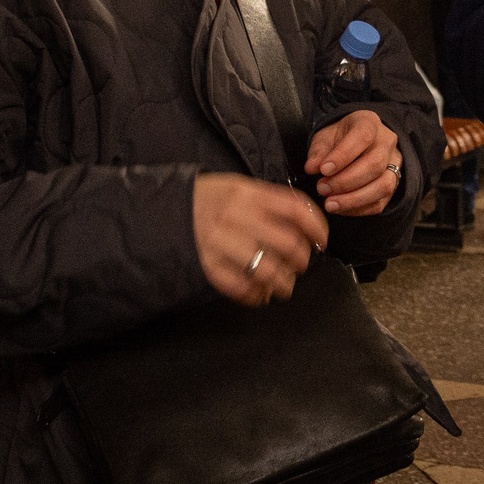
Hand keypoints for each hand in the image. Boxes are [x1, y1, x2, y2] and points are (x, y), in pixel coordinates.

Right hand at [194, 172, 326, 305]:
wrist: (162, 211)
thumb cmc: (206, 201)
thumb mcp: (237, 188)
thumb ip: (268, 201)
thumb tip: (305, 222)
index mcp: (246, 193)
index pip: (295, 209)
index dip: (316, 227)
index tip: (321, 241)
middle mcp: (235, 216)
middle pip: (288, 244)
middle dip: (301, 260)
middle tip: (299, 265)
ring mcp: (220, 243)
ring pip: (268, 271)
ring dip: (283, 283)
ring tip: (284, 285)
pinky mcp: (207, 266)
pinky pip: (242, 288)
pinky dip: (256, 295)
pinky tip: (259, 293)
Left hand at [306, 109, 404, 217]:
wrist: (354, 145)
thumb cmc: (338, 140)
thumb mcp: (324, 138)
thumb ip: (318, 152)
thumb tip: (312, 168)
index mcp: (369, 123)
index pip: (363, 136)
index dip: (343, 155)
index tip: (323, 170)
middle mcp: (387, 142)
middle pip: (375, 164)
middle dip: (346, 181)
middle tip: (322, 188)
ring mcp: (394, 164)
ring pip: (383, 185)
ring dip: (354, 199)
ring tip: (330, 204)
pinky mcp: (392, 185)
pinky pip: (380, 202)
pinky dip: (358, 209)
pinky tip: (340, 208)